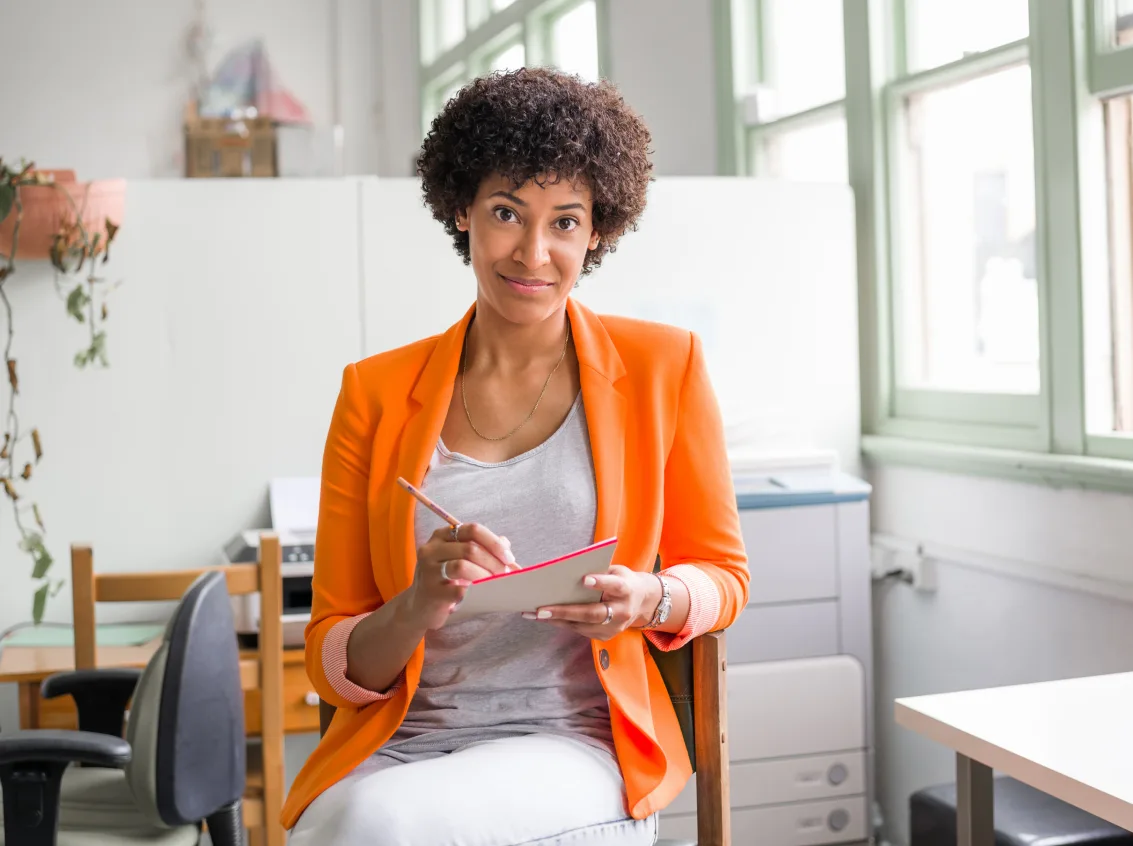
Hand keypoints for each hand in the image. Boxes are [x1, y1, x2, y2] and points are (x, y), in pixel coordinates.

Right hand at [406, 522, 515, 630]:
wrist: (419, 606)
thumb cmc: (445, 580)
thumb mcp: (460, 559)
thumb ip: (482, 548)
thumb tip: (506, 547)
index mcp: (441, 536)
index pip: (472, 530)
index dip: (494, 542)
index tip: (508, 557)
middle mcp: (431, 549)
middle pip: (470, 548)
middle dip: (493, 561)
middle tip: (505, 574)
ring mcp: (428, 570)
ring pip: (462, 566)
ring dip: (485, 575)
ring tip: (494, 583)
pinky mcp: (431, 592)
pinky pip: (459, 590)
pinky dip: (475, 591)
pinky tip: (482, 595)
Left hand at [523, 565, 657, 641]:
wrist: (641, 603)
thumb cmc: (622, 581)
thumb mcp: (617, 571)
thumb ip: (599, 571)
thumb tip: (568, 571)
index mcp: (627, 590)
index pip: (615, 586)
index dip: (600, 583)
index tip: (584, 579)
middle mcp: (622, 612)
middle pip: (593, 613)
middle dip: (565, 611)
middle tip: (542, 609)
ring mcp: (613, 628)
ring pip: (582, 625)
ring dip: (556, 620)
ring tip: (534, 613)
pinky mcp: (604, 636)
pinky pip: (579, 630)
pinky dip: (561, 623)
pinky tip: (544, 618)